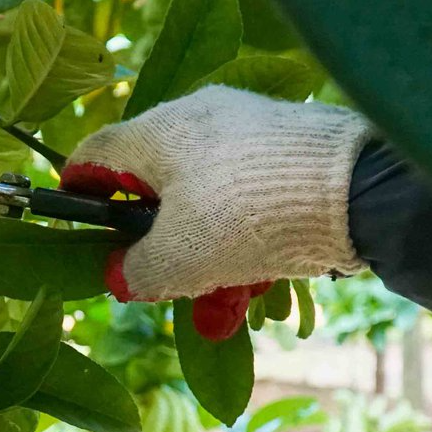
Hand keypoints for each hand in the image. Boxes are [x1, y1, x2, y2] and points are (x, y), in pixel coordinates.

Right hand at [61, 86, 370, 338]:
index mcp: (157, 131)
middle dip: (165, 251)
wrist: (354, 189)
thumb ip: (138, 270)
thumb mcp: (178, 259)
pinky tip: (263, 286)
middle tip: (168, 291)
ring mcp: (249, 130)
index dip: (81, 190)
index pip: (97, 153)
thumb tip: (123, 275)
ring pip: (211, 203)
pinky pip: (252, 200)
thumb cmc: (243, 216)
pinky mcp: (290, 149)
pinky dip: (249, 243)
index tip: (76, 218)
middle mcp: (199, 119)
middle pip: (161, 188)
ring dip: (211, 261)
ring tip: (224, 311)